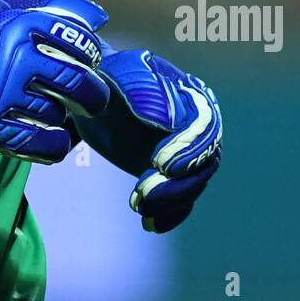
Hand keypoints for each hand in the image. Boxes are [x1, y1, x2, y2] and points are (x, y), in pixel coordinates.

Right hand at [0, 0, 111, 163]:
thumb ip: (49, 3)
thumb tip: (100, 17)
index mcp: (20, 24)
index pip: (80, 41)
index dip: (93, 52)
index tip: (90, 59)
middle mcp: (15, 59)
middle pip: (78, 82)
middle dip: (93, 92)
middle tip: (92, 95)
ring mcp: (3, 97)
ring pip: (59, 113)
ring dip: (67, 116)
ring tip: (62, 111)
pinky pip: (40, 144)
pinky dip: (56, 145)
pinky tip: (57, 140)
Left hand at [73, 49, 221, 231]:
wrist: (95, 96)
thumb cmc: (106, 78)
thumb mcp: (119, 76)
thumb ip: (144, 92)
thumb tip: (170, 122)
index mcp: (190, 94)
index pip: (203, 124)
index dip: (186, 147)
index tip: (160, 164)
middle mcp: (198, 126)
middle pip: (204, 160)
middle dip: (178, 182)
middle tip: (144, 194)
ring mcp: (188, 153)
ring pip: (195, 183)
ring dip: (171, 200)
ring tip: (138, 205)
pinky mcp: (175, 176)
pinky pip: (183, 201)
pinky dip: (170, 215)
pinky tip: (150, 224)